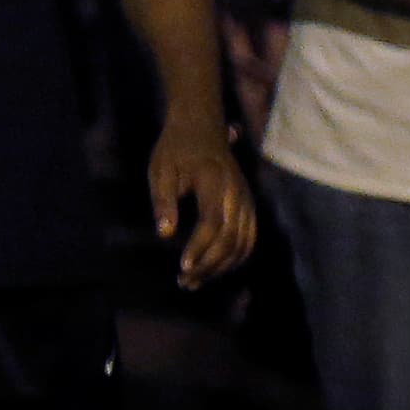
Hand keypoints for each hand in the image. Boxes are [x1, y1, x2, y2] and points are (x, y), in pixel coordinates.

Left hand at [147, 115, 255, 287]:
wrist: (201, 127)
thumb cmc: (175, 149)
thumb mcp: (160, 170)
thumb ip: (163, 201)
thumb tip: (164, 234)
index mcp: (215, 183)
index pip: (213, 223)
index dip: (199, 248)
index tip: (182, 267)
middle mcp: (237, 195)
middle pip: (231, 239)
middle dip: (209, 265)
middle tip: (185, 282)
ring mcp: (247, 201)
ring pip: (242, 243)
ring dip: (221, 267)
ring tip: (196, 281)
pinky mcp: (249, 206)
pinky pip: (249, 239)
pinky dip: (235, 258)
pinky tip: (215, 268)